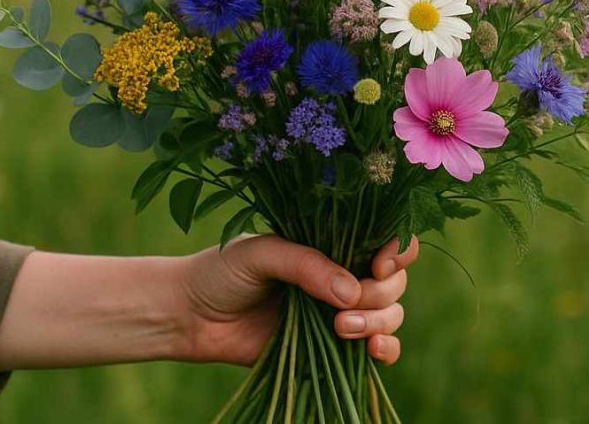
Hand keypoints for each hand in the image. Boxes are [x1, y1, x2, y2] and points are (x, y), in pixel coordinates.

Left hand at [168, 235, 418, 366]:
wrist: (191, 315)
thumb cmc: (222, 272)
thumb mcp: (261, 253)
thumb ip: (304, 265)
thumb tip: (350, 293)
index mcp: (333, 241)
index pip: (387, 237)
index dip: (397, 250)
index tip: (378, 264)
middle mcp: (344, 273)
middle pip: (394, 281)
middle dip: (378, 295)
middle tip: (342, 306)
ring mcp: (342, 311)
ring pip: (391, 314)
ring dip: (378, 323)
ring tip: (340, 329)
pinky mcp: (334, 346)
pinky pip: (379, 349)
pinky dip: (386, 350)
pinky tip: (372, 351)